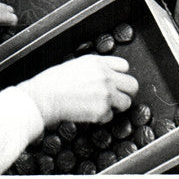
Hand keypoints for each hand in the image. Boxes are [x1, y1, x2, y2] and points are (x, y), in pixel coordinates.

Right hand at [19, 56, 138, 127]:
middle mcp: (105, 76)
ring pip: (126, 103)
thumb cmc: (54, 80)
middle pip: (133, 85)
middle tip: (117, 96)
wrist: (45, 96)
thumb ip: (94, 68)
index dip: (120, 75)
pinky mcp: (103, 111)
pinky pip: (111, 116)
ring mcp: (106, 94)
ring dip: (116, 106)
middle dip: (126, 92)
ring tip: (101, 105)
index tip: (116, 81)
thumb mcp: (76, 65)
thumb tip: (107, 76)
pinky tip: (89, 111)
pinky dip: (102, 117)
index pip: (124, 66)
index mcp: (97, 62)